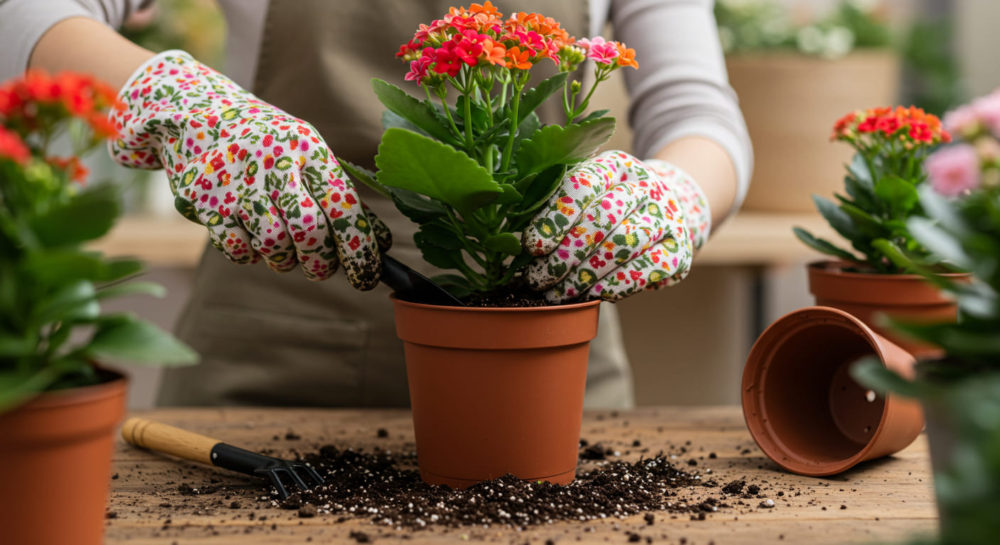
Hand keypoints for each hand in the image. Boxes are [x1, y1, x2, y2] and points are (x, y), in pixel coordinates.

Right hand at [109, 50, 387, 286]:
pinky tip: (251, 238)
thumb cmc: (267, 141)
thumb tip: (379, 244)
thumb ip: (339, 195)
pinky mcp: (205, 200)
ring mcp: (236, 180)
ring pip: (273, 244)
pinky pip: (238, 249)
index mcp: (308, 147)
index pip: (343, 207)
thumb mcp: (306, 152)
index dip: (358, 248)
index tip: (367, 276)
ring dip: (284, 260)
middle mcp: (274, 160)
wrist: (193, 110)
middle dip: (321, 262)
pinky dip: (250, 255)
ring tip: (284, 251)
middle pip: (309, 231)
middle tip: (321, 268)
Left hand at [523, 151, 710, 301]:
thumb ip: (552, 208)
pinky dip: (615, 285)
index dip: (555, 217)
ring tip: (558, 293)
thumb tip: (514, 242)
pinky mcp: (680, 250)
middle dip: (565, 254)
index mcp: (616, 164)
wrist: (666, 215)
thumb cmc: (607, 209)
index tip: (532, 246)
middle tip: (538, 279)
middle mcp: (646, 185)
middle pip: (602, 218)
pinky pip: (646, 271)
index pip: (583, 184)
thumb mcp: (583, 196)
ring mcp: (667, 217)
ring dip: (584, 275)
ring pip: (623, 245)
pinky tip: (593, 294)